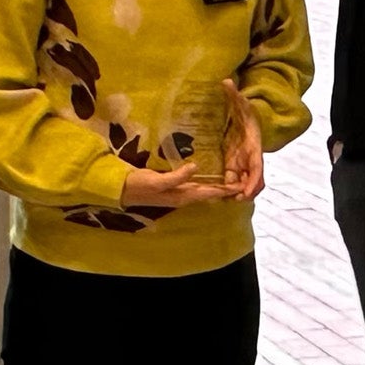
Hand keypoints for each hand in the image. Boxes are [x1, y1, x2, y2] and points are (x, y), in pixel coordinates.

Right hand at [120, 164, 235, 207]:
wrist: (121, 189)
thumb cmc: (139, 185)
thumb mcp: (156, 180)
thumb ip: (176, 176)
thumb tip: (196, 168)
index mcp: (182, 196)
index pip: (208, 192)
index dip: (225, 190)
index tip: (241, 186)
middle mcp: (183, 196)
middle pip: (208, 193)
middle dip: (225, 189)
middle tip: (242, 181)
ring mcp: (178, 192)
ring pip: (203, 190)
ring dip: (217, 186)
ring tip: (231, 179)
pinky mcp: (173, 187)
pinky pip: (194, 185)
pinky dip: (205, 182)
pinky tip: (209, 176)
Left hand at [221, 78, 264, 200]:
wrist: (247, 117)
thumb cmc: (245, 111)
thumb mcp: (240, 102)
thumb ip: (234, 93)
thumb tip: (226, 81)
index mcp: (254, 147)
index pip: (257, 168)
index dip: (253, 181)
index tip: (246, 192)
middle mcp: (251, 159)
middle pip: (254, 182)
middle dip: (247, 192)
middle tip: (234, 200)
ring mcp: (243, 164)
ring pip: (245, 184)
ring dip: (237, 193)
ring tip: (224, 199)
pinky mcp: (235, 165)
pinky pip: (234, 181)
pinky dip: (229, 189)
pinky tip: (218, 193)